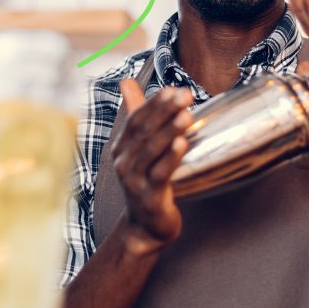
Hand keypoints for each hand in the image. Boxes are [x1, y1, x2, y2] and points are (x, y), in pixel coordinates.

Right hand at [110, 80, 193, 254]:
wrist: (146, 226)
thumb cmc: (147, 180)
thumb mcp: (140, 147)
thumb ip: (137, 113)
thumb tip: (126, 81)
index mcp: (122, 148)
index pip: (136, 119)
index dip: (154, 103)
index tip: (173, 88)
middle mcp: (124, 162)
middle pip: (144, 131)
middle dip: (165, 110)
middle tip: (185, 94)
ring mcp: (134, 181)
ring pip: (152, 150)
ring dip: (170, 130)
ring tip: (187, 114)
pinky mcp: (149, 197)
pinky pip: (160, 174)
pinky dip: (171, 157)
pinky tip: (182, 143)